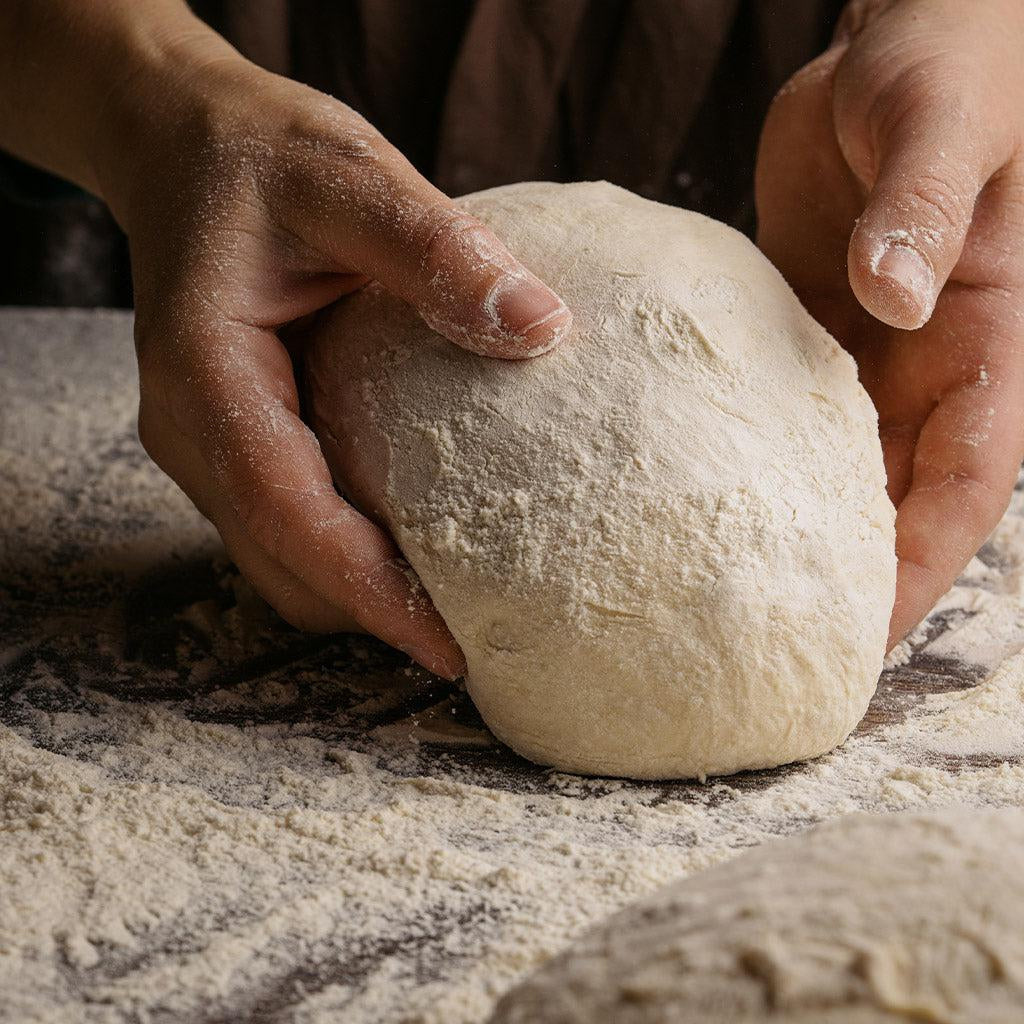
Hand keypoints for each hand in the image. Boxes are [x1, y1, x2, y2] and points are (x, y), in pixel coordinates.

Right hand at [100, 33, 570, 677]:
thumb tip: (543, 325)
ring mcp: (211, 443)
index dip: (367, 590)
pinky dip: (348, 558)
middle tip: (475, 642)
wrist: (188, 147)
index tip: (448, 647)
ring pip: (281, 561)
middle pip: (281, 562)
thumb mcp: (348, 177)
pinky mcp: (241, 442)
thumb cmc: (259, 155)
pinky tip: (418, 550)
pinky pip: (290, 527)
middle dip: (371, 614)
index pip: (285, 512)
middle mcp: (194, 427)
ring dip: (360, 598)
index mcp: (207, 373)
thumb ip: (437, 248)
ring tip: (455, 614)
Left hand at [756, 0, 1023, 646]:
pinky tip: (695, 499)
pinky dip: (749, 463)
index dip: (920, 566)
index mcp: (989, 341)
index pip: (965, 482)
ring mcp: (869, 353)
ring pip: (836, 470)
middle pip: (896, 501)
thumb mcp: (943, 124)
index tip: (861, 636)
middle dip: (849, 578)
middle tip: (778, 648)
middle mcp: (930, 365)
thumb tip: (894, 297)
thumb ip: (923, 208)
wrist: (904, 35)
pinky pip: (782, 414)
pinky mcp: (810, 330)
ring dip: (793, 533)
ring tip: (726, 598)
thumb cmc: (955, 60)